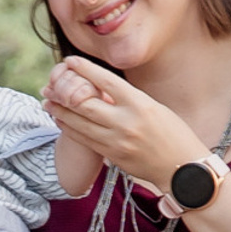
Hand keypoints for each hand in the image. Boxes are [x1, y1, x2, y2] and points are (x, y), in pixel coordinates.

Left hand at [42, 56, 206, 195]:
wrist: (183, 170)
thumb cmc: (173, 134)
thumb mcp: (155, 108)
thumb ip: (129, 99)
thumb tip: (102, 87)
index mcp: (140, 104)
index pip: (106, 81)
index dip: (85, 69)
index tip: (69, 61)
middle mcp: (126, 122)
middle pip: (85, 103)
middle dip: (63, 92)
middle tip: (49, 84)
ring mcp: (117, 141)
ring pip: (79, 123)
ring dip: (60, 111)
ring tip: (47, 101)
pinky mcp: (112, 156)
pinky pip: (84, 140)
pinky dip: (69, 128)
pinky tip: (60, 120)